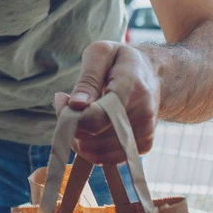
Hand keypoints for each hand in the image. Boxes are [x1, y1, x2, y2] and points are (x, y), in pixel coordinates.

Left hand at [53, 42, 159, 164]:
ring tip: (78, 114)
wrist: (151, 73)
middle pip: (93, 139)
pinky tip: (90, 126)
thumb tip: (76, 104)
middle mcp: (143, 115)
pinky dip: (90, 147)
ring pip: (97, 154)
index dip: (71, 115)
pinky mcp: (143, 146)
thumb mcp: (101, 53)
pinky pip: (106, 159)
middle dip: (71, 125)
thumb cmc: (120, 60)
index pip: (97, 118)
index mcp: (132, 88)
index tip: (61, 98)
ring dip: (78, 138)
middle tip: (66, 104)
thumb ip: (87, 79)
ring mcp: (145, 133)